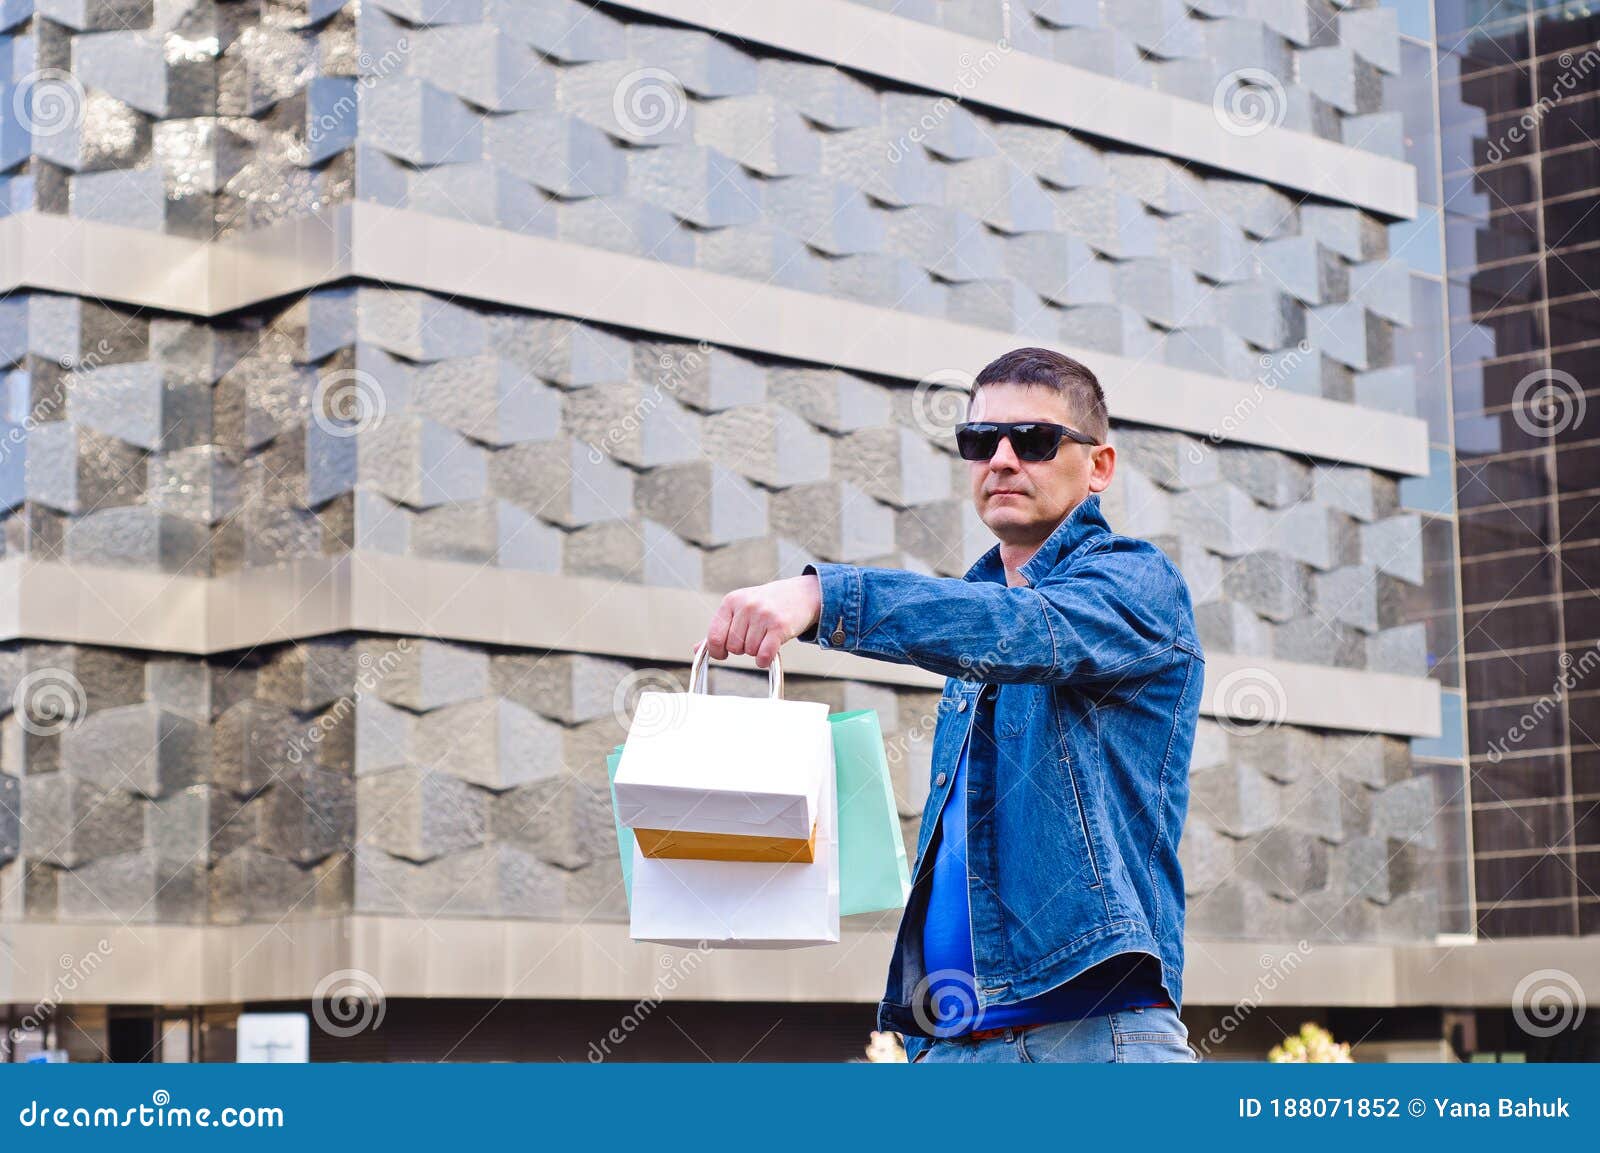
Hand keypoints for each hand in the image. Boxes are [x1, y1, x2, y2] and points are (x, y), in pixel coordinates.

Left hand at [705, 575, 821, 667]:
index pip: (714, 636)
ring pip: (749, 651)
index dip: (717, 651)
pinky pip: (764, 655)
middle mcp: (746, 606)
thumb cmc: (767, 604)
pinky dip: (764, 660)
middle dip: (742, 648)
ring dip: (756, 651)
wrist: (801, 594)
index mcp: (731, 601)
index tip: (723, 653)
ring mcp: (763, 615)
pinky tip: (768, 654)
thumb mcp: (740, 609)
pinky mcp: (779, 626)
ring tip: (765, 637)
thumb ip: (720, 629)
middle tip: (753, 638)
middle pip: (733, 646)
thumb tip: (697, 649)